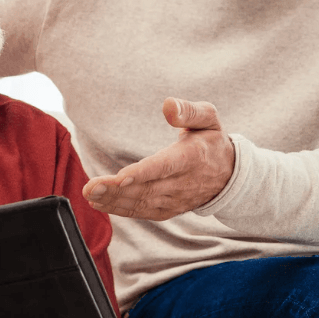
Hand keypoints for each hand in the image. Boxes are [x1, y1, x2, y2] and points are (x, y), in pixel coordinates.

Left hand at [82, 97, 233, 220]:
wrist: (228, 175)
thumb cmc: (211, 140)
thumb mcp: (208, 118)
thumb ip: (189, 111)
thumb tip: (167, 105)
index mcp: (192, 157)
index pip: (165, 166)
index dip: (143, 173)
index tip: (120, 177)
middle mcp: (183, 183)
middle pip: (147, 188)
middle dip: (116, 190)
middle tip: (90, 187)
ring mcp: (176, 199)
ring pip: (142, 203)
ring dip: (114, 201)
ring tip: (90, 195)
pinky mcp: (169, 209)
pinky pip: (143, 212)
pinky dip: (121, 210)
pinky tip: (101, 204)